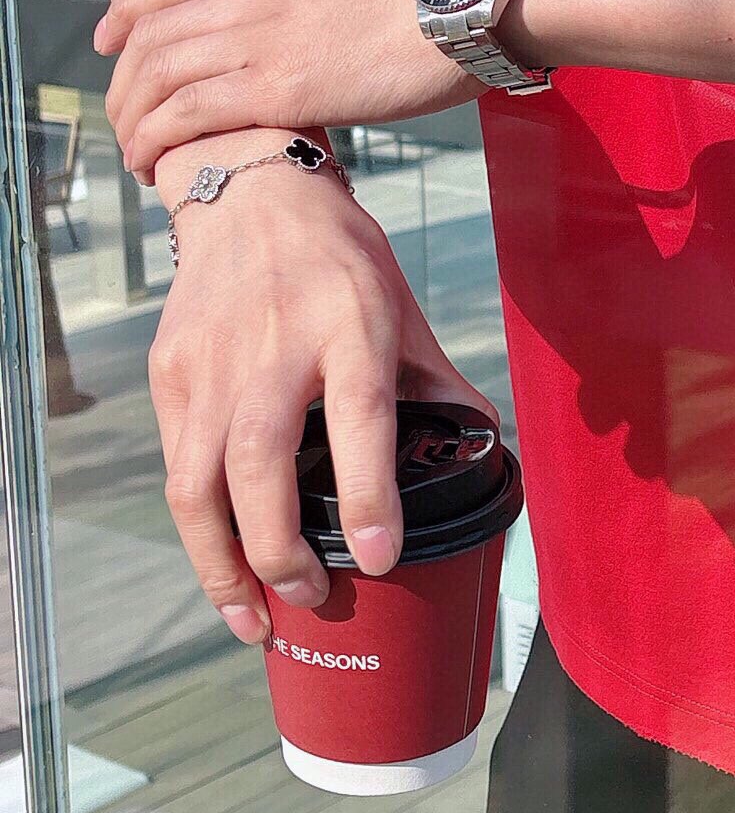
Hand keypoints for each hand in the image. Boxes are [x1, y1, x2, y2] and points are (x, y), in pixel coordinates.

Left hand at [96, 0, 477, 181]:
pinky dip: (158, 138)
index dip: (131, 10)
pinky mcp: (281, 86)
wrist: (470, 1)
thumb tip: (333, 29)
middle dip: (125, 80)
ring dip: (134, 117)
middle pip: (156, 32)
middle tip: (120, 118)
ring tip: (131, 154)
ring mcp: (264, 38)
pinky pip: (191, 111)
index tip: (109, 37)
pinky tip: (153, 165)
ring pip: (161, 74)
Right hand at [149, 135, 499, 644]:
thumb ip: (438, 385)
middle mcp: (274, 346)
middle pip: (259, 462)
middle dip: (279, 549)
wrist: (250, 192)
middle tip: (313, 599)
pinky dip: (200, 528)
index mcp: (350, 326)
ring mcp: (211, 362)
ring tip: (254, 620)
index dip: (367, 496)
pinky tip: (226, 566)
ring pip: (197, 480)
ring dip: (223, 563)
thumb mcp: (404, 311)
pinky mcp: (170, 373)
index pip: (360, 418)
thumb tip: (486, 450)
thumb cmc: (339, 260)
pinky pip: (177, 465)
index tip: (378, 559)